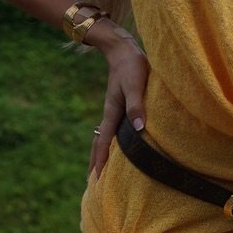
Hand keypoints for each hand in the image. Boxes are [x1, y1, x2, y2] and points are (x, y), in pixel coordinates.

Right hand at [89, 34, 147, 181]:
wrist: (123, 48)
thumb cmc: (132, 66)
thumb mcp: (135, 84)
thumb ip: (136, 106)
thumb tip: (139, 129)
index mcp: (112, 112)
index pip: (103, 143)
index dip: (100, 162)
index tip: (96, 181)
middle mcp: (111, 114)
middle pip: (99, 143)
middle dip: (96, 163)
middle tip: (93, 184)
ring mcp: (114, 110)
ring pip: (105, 137)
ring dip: (102, 153)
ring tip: (100, 170)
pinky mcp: (120, 105)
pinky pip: (113, 130)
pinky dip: (110, 142)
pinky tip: (117, 145)